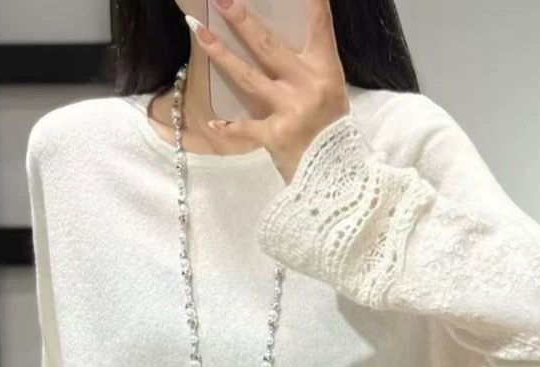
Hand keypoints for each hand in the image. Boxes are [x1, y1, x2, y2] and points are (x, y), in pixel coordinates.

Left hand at [186, 0, 349, 182]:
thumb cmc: (334, 133)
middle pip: (268, 45)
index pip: (320, 25)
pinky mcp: (276, 135)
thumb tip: (273, 47)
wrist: (340, 176)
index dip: (312, 1)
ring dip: (221, 53)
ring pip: (248, 76)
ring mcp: (290, 109)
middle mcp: (307, 85)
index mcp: (325, 70)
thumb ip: (307, 71)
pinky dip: (230, 128)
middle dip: (242, 19)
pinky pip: (247, 128)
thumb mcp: (330, 94)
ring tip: (200, 32)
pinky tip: (213, 123)